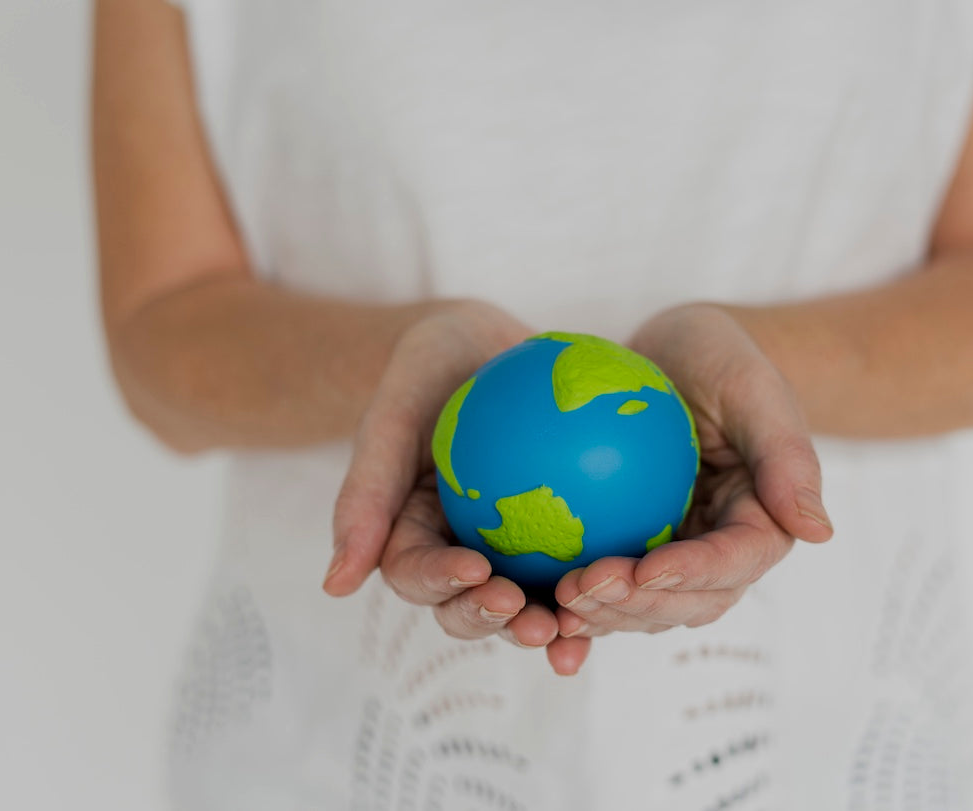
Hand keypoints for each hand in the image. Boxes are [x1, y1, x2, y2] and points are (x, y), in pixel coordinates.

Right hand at [325, 301, 592, 674]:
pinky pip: (579, 564)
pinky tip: (638, 583)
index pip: (418, 575)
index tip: (478, 570)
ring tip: (578, 627)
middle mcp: (458, 554)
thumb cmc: (424, 370)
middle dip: (499, 623)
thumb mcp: (390, 415)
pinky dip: (601, 581)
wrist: (477, 346)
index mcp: (409, 537)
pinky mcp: (556, 537)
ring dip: (551, 623)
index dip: (445, 585)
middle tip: (533, 617)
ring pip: (529, 600)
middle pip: (472, 606)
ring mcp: (509, 550)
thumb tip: (334, 586)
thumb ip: (364, 493)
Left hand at [550, 304, 832, 651]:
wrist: (681, 353)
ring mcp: (673, 556)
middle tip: (581, 589)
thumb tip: (819, 532)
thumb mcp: (756, 387)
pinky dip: (569, 599)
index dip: (692, 575)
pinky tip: (525, 597)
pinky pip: (601, 581)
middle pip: (685, 603)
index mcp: (761, 525)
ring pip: (641, 607)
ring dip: (600, 615)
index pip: (733, 563)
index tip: (646, 569)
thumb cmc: (724, 356)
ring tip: (554, 601)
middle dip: (636, 608)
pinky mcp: (630, 549)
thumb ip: (787, 456)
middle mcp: (718, 553)